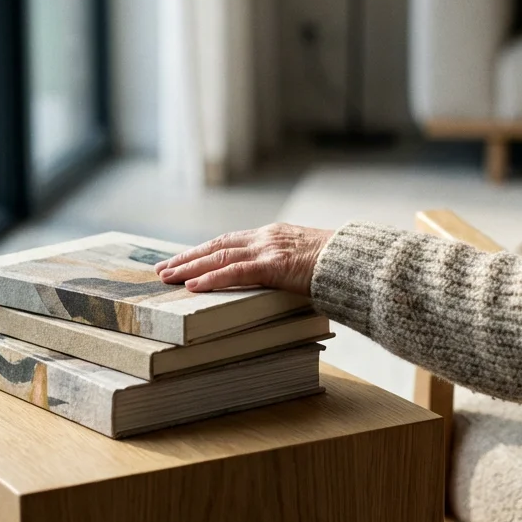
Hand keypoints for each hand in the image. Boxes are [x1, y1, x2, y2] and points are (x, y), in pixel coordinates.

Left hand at [153, 223, 334, 294]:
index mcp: (274, 236)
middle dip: (188, 258)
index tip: (184, 260)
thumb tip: (278, 285)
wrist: (358, 261)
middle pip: (217, 245)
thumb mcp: (308, 262)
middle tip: (163, 270)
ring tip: (168, 278)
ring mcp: (270, 249)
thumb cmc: (339, 266)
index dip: (204, 251)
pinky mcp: (275, 264)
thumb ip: (287, 269)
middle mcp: (267, 237)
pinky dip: (212, 278)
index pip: (230, 241)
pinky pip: (237, 272)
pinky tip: (193, 285)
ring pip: (220, 256)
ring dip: (190, 268)